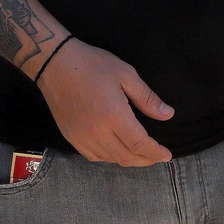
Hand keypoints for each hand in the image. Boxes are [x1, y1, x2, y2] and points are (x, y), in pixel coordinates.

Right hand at [36, 37, 175, 166]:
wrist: (56, 64)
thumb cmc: (93, 64)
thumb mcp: (126, 74)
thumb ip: (147, 98)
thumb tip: (167, 114)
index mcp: (114, 115)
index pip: (139, 144)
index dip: (155, 153)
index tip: (167, 156)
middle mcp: (97, 131)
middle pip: (126, 156)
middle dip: (146, 160)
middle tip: (157, 157)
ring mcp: (81, 136)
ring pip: (110, 158)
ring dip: (128, 159)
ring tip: (141, 154)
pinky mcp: (70, 137)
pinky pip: (93, 156)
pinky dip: (108, 157)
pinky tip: (116, 150)